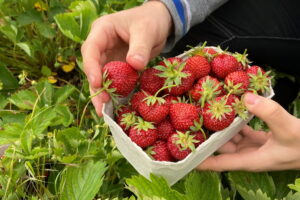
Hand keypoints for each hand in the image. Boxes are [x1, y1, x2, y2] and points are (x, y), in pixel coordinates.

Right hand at [81, 1, 171, 115]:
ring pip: (101, 77)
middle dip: (96, 87)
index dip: (91, 67)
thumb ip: (140, 47)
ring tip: (105, 112)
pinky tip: (116, 106)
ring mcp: (109, 57)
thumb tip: (134, 65)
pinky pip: (114, 81)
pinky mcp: (118, 66)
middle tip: (101, 105)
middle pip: (92, 67)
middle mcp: (101, 45)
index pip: (91, 49)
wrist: (159, 23)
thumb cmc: (150, 20)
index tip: (97, 83)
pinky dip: (115, 92)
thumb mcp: (146, 30)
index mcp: (102, 30)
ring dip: (103, 93)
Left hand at [197, 93, 299, 170]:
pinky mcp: (262, 139)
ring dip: (220, 128)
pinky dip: (236, 122)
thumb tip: (247, 97)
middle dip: (207, 139)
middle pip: (221, 149)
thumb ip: (270, 113)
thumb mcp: (289, 130)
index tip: (182, 154)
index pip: (219, 163)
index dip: (200, 160)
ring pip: (231, 139)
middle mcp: (249, 155)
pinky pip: (243, 131)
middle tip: (189, 125)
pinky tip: (230, 110)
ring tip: (203, 115)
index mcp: (250, 160)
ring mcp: (255, 148)